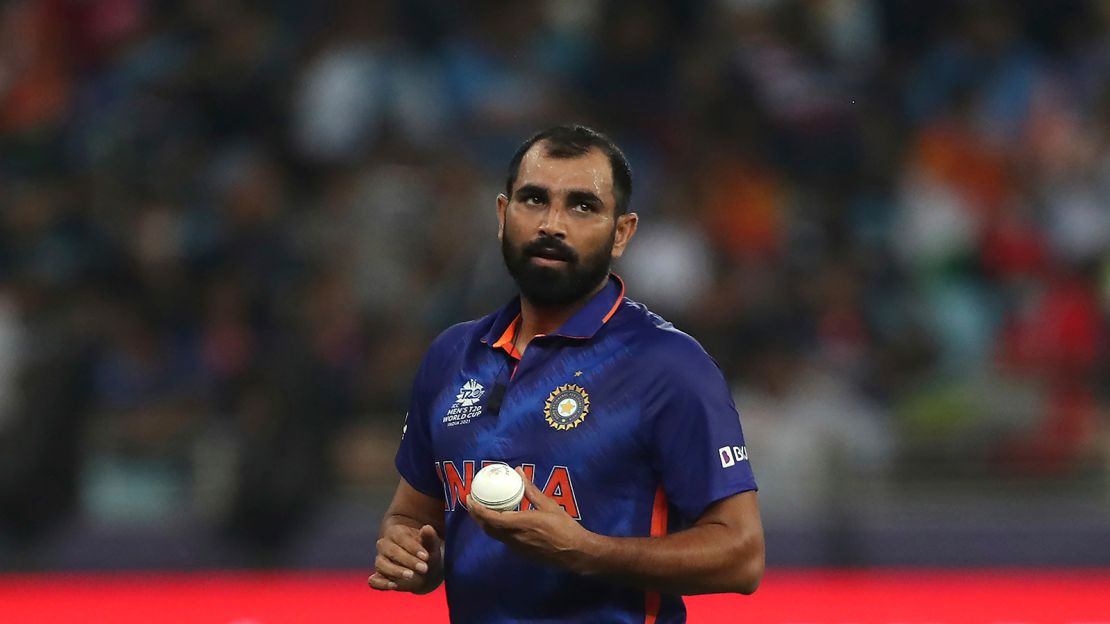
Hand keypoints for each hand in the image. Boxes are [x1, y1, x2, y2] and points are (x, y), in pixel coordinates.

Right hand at [368, 523, 442, 592]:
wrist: (422, 570)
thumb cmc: (425, 553)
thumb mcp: (431, 545)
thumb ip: (429, 537)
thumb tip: (427, 528)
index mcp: (396, 532)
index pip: (401, 538)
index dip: (413, 547)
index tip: (426, 556)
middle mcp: (384, 545)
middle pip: (391, 551)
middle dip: (408, 560)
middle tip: (424, 568)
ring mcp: (380, 561)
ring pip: (381, 564)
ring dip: (395, 571)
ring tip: (411, 575)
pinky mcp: (378, 577)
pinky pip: (374, 581)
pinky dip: (381, 584)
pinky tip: (394, 585)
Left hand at [467, 467, 592, 572]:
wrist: (575, 553)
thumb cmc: (564, 527)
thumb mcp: (549, 506)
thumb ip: (531, 490)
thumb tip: (519, 472)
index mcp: (521, 523)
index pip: (492, 518)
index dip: (478, 510)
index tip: (469, 499)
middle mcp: (515, 537)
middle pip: (488, 528)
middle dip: (476, 516)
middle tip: (471, 502)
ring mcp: (517, 547)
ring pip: (494, 535)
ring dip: (485, 523)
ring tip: (481, 510)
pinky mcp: (521, 553)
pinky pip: (503, 539)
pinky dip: (496, 529)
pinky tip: (500, 521)